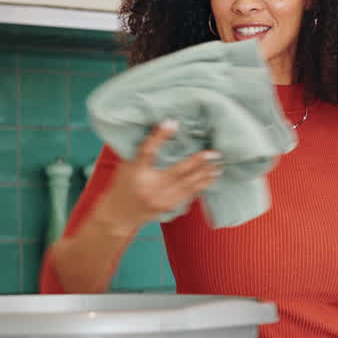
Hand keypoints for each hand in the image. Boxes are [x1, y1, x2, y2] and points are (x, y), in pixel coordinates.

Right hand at [94, 120, 220, 234]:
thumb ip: (141, 153)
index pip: (147, 151)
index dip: (159, 136)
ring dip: (205, 174)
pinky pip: (189, 194)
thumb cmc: (123, 186)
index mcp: (136, 172)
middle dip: (198, 161)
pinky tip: (210, 179)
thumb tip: (159, 133)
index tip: (172, 123)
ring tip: (218, 166)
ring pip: (188, 184)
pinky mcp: (169, 206)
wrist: (120, 214)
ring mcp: (161, 198)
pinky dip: (201, 186)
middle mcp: (150, 186)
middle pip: (177, 171)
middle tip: (214, 153)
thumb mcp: (126, 166)